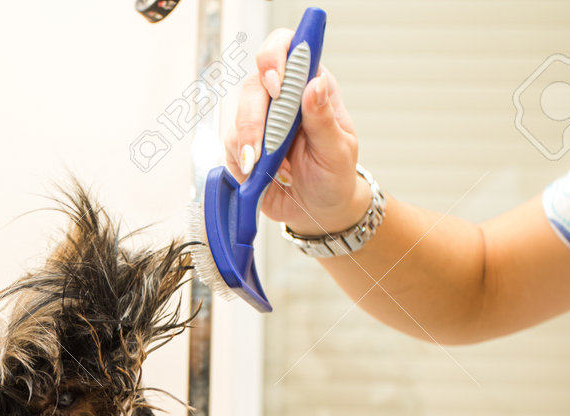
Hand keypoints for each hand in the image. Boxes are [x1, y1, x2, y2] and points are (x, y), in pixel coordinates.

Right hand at [223, 28, 367, 235]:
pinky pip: (231, 147)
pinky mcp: (243, 147)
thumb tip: (314, 85)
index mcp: (309, 87)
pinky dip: (243, 165)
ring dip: (252, 148)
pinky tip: (264, 176)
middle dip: (254, 118)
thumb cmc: (334, 176)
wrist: (318, 211)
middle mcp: (282, 99)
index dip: (276, 58)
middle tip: (262, 148)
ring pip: (238, 119)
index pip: (288, 48)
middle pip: (254, 86)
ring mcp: (259, 123)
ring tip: (276, 171)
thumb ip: (324, 119)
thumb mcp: (338, 150)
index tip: (278, 86)